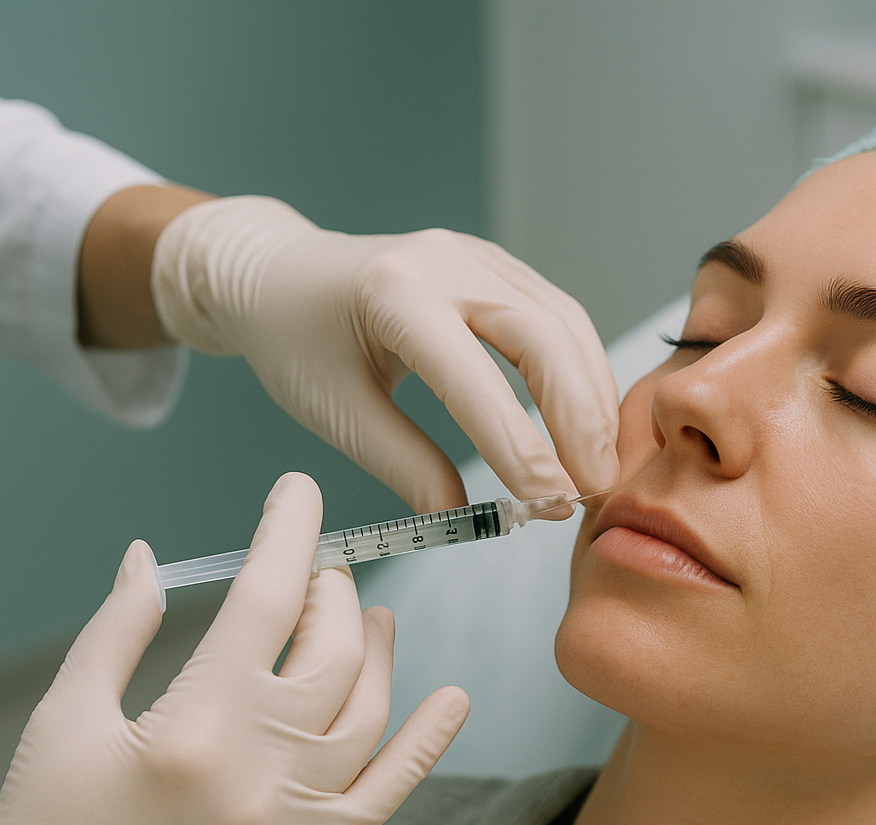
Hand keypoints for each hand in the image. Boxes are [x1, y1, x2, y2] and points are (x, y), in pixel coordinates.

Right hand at [0, 473, 468, 824]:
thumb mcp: (64, 716)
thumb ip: (119, 627)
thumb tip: (152, 555)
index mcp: (192, 722)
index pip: (264, 599)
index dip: (289, 532)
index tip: (299, 493)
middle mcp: (256, 767)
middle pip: (330, 650)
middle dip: (331, 594)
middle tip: (322, 573)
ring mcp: (292, 818)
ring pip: (367, 711)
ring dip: (377, 650)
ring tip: (371, 617)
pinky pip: (388, 794)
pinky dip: (426, 743)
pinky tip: (453, 699)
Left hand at [150, 196, 620, 511]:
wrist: (278, 272)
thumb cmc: (296, 341)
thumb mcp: (335, 412)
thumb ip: (404, 465)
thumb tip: (463, 516)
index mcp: (395, 295)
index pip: (475, 379)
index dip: (520, 446)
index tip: (548, 504)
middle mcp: (447, 262)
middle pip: (544, 338)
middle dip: (579, 420)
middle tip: (592, 489)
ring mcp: (479, 256)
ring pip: (565, 324)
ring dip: (592, 399)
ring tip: (597, 465)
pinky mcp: (498, 266)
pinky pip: (560, 317)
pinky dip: (582, 373)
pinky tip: (587, 423)